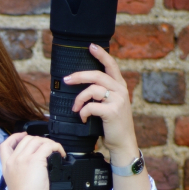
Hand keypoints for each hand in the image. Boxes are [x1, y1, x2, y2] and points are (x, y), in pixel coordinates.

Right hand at [0, 132, 65, 189]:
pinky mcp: (35, 161)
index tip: (23, 135)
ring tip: (55, 151)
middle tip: (47, 148)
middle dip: (38, 140)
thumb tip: (33, 165)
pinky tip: (60, 154)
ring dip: (49, 143)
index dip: (15, 137)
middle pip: (26, 139)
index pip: (5, 144)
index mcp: (6, 165)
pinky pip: (48, 146)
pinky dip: (56, 147)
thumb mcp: (14, 182)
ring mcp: (23, 159)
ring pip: (37, 140)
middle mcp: (14, 159)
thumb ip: (19, 170)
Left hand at [63, 43, 137, 159]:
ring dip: (78, 99)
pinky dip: (82, 112)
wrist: (122, 143)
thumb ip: (101, 92)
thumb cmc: (111, 124)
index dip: (101, 54)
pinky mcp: (112, 111)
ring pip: (92, 90)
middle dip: (79, 76)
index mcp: (120, 86)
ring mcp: (118, 100)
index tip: (91, 46)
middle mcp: (121, 90)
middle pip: (97, 75)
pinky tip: (82, 118)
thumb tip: (80, 84)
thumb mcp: (109, 104)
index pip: (112, 65)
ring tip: (75, 108)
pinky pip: (90, 106)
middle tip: (66, 79)